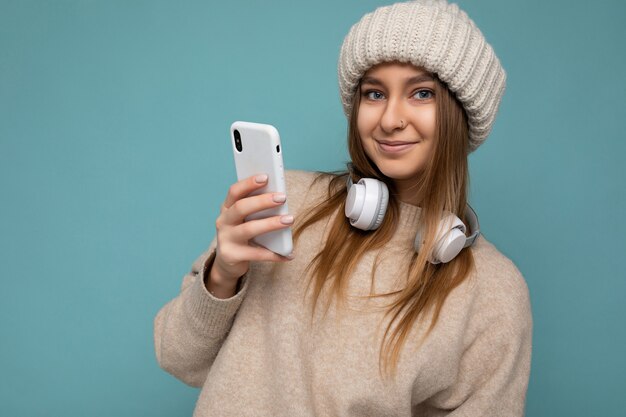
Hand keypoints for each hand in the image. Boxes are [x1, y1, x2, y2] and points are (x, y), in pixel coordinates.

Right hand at [210, 174, 293, 289]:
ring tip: (289, 220)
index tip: (266, 176)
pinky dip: (273, 254)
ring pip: (249, 229)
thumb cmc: (244, 234)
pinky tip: (288, 254)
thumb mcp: (247, 219)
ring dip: (271, 223)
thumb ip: (257, 209)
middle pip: (241, 207)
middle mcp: (223, 221)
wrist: (228, 262)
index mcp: (227, 208)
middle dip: (263, 201)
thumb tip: (280, 197)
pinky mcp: (231, 255)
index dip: (248, 183)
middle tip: (282, 197)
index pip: (234, 191)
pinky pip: (255, 253)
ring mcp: (225, 239)